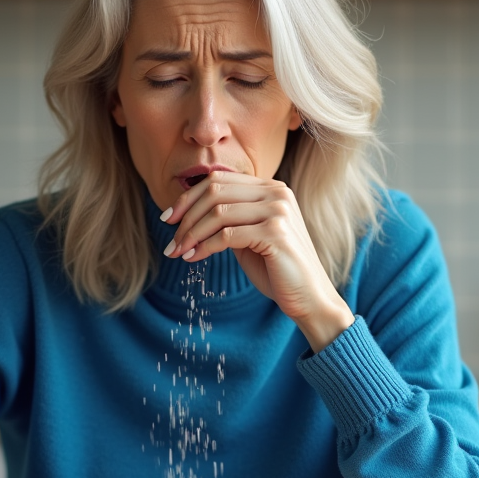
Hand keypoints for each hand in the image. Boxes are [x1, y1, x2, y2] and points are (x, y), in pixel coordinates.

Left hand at [162, 172, 353, 350]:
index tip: (169, 218)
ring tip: (178, 252)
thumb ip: (228, 220)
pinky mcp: (276, 233)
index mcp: (271, 188)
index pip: (219, 180)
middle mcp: (276, 193)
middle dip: (186, 216)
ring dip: (191, 234)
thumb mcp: (248, 237)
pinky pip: (226, 235)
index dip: (188, 197)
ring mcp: (278, 211)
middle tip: (171, 240)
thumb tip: (187, 213)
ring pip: (218, 213)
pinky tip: (194, 258)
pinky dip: (204, 247)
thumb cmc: (276, 269)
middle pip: (215, 192)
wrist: (309, 297)